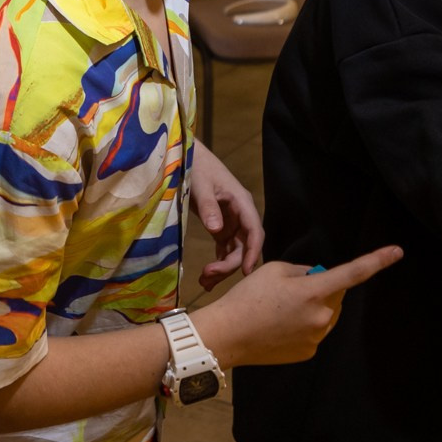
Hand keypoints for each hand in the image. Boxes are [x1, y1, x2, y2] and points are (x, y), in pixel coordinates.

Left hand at [189, 144, 262, 287]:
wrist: (186, 157)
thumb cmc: (196, 166)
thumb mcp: (201, 185)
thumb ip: (209, 207)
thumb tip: (216, 231)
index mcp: (242, 203)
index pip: (255, 231)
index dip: (253, 252)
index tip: (246, 271)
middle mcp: (241, 215)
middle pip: (244, 246)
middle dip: (230, 265)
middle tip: (208, 276)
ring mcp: (232, 223)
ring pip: (235, 251)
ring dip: (223, 268)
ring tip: (205, 284)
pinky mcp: (221, 228)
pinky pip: (224, 250)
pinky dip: (218, 263)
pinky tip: (207, 279)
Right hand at [194, 246, 400, 367]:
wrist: (227, 335)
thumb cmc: (247, 297)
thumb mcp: (275, 270)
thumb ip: (304, 271)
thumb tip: (317, 277)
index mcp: (315, 291)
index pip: (353, 273)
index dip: (377, 261)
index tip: (398, 251)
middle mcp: (322, 317)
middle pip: (335, 295)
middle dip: (322, 288)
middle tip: (290, 290)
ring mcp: (317, 337)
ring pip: (326, 315)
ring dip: (313, 308)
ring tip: (279, 311)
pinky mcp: (309, 352)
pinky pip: (315, 332)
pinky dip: (303, 326)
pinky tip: (279, 327)